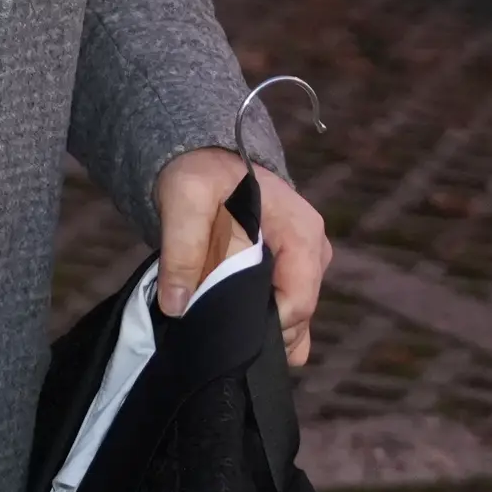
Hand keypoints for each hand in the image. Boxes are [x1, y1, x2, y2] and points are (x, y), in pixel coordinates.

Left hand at [153, 146, 325, 367]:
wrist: (208, 162)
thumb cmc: (204, 176)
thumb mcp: (185, 199)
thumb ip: (182, 250)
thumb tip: (177, 305)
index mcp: (301, 232)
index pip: (297, 301)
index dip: (261, 323)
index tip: (222, 327)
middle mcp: (314, 251)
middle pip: (298, 315)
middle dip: (259, 329)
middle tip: (214, 327)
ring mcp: (306, 264)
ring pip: (293, 319)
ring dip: (259, 328)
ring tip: (220, 323)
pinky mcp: (292, 273)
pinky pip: (287, 313)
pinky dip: (263, 325)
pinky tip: (234, 325)